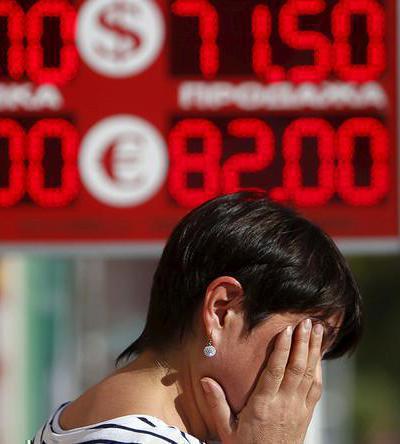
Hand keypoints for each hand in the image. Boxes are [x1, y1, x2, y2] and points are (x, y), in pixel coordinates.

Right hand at [200, 319, 323, 443]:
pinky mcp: (306, 414)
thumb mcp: (226, 430)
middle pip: (297, 368)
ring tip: (318, 330)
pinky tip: (319, 355)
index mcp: (263, 405)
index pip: (275, 372)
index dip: (283, 349)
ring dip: (314, 351)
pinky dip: (319, 369)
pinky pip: (316, 388)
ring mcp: (298, 409)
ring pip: (309, 375)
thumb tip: (205, 380)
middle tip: (307, 321)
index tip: (287, 330)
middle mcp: (284, 404)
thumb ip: (216, 404)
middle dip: (303, 343)